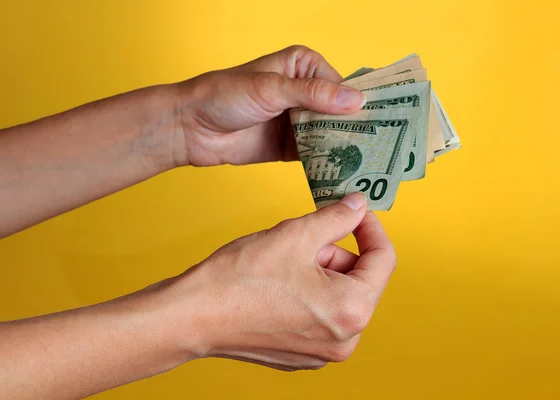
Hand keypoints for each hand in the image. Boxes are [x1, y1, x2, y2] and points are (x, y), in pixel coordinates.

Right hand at [172, 192, 395, 370]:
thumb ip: (337, 218)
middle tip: (300, 240)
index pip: (384, 260)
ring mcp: (321, 353)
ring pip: (337, 297)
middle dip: (334, 253)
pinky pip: (318, 316)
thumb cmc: (240, 279)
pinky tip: (275, 286)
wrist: (193, 315)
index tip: (357, 212)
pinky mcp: (300, 355)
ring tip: (281, 264)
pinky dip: (306, 294)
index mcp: (351, 311)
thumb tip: (358, 206)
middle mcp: (344, 340)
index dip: (371, 228)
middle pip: (358, 280)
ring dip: (318, 273)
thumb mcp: (296, 234)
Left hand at [175, 45, 365, 165]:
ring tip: (370, 164)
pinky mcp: (288, 147)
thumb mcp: (271, 88)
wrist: (191, 127)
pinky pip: (314, 155)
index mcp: (303, 66)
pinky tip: (344, 174)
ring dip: (345, 149)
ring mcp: (296, 121)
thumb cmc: (225, 95)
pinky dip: (327, 163)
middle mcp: (304, 92)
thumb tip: (355, 100)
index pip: (342, 84)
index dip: (362, 102)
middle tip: (384, 147)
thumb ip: (313, 95)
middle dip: (358, 128)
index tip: (386, 120)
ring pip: (329, 135)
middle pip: (339, 112)